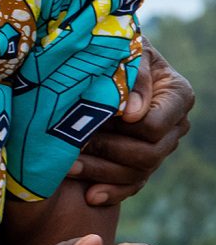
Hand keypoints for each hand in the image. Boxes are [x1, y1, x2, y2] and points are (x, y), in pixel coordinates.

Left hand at [67, 40, 192, 206]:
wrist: (99, 60)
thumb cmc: (112, 48)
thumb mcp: (124, 50)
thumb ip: (134, 75)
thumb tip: (133, 113)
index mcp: (177, 95)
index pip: (157, 125)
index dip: (130, 128)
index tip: (100, 121)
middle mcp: (175, 124)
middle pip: (150, 154)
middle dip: (108, 152)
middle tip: (73, 147)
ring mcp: (160, 146)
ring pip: (138, 172)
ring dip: (101, 172)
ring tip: (68, 167)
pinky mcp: (142, 163)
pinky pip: (132, 185)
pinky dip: (112, 192)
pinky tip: (90, 195)